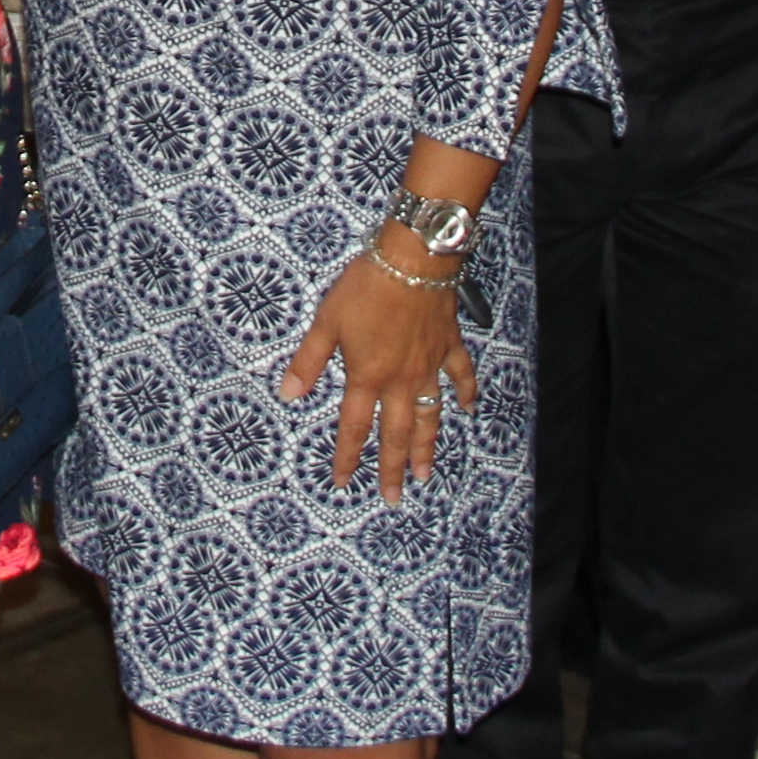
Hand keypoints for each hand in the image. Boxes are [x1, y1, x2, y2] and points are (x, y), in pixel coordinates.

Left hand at [281, 230, 475, 501]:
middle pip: (396, 434)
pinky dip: (465, 393)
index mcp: (367, 376)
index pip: (353, 427)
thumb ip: (309, 361)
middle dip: (392, 468)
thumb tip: (288, 395)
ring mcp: (429, 366)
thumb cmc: (365, 287)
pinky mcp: (448, 346)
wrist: (413, 260)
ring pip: (429, 415)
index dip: (346, 456)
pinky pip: (460, 375)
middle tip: (393, 498)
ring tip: (425, 473)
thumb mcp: (327, 322)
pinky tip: (469, 409)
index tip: (342, 481)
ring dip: (426, 446)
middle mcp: (400, 380)